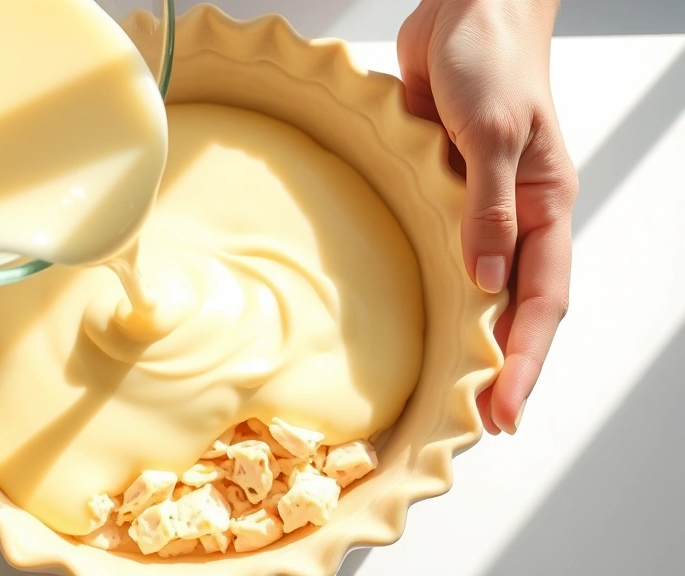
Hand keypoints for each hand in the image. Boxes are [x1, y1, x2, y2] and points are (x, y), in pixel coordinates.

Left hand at [398, 0, 577, 434]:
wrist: (465, 10)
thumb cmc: (494, 59)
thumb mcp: (496, 134)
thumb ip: (489, 208)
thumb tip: (484, 281)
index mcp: (546, 206)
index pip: (543, 300)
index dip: (527, 360)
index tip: (505, 410)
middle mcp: (516, 215)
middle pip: (513, 306)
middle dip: (501, 365)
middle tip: (478, 420)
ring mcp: (477, 206)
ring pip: (476, 285)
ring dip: (465, 334)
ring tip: (445, 386)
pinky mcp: (440, 189)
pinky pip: (438, 248)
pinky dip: (430, 286)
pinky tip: (412, 314)